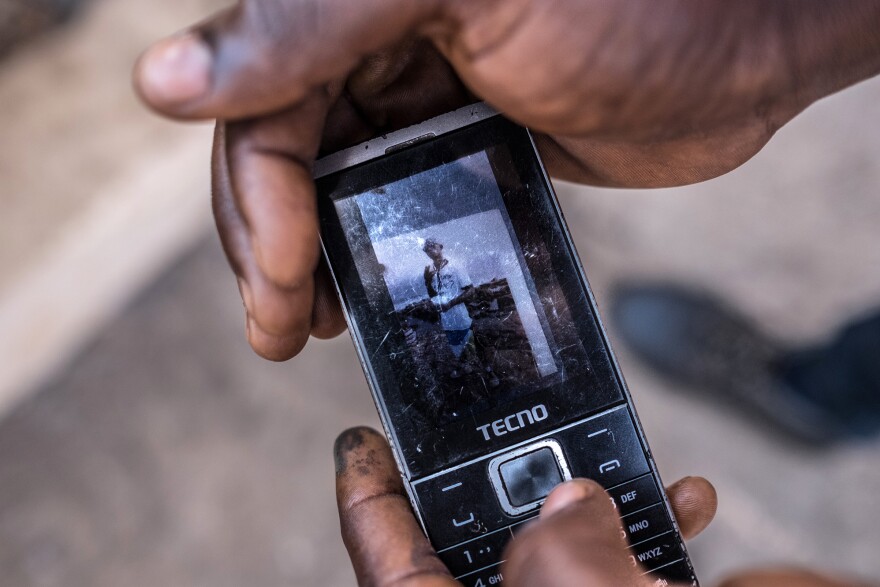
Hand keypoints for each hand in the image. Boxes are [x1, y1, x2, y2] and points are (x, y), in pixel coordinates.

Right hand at [133, 0, 879, 359]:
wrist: (737, 51)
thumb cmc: (627, 6)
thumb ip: (310, 30)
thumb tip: (164, 83)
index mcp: (355, 0)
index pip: (263, 101)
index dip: (257, 195)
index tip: (278, 276)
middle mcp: (371, 39)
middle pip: (281, 153)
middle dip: (269, 245)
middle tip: (277, 326)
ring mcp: (416, 96)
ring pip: (325, 186)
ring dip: (306, 258)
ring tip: (307, 323)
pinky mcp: (459, 146)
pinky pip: (387, 206)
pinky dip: (366, 253)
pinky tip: (359, 295)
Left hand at [334, 426, 716, 585]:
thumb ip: (557, 544)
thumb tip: (576, 507)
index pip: (380, 540)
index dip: (369, 481)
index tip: (364, 437)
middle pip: (476, 534)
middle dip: (509, 477)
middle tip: (523, 431)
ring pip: (558, 551)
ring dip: (599, 504)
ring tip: (629, 465)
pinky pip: (611, 573)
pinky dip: (646, 544)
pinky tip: (684, 508)